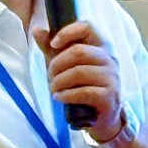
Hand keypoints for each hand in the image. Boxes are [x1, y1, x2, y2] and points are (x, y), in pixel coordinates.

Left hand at [32, 22, 122, 141]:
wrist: (100, 119)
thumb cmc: (83, 87)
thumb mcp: (67, 66)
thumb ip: (52, 49)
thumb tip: (36, 30)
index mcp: (100, 47)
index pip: (87, 27)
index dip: (68, 32)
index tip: (53, 44)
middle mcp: (109, 60)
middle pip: (79, 51)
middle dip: (57, 64)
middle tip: (50, 76)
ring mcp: (112, 78)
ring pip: (79, 72)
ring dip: (60, 82)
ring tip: (53, 89)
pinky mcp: (109, 96)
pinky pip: (84, 92)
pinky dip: (67, 95)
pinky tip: (59, 98)